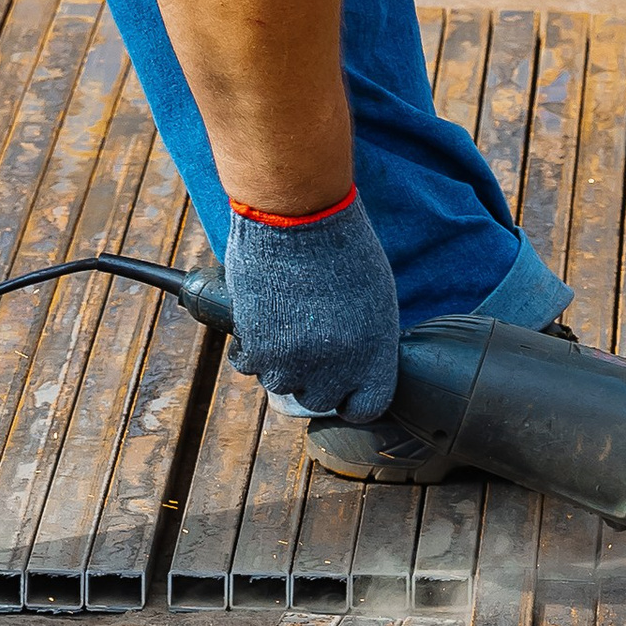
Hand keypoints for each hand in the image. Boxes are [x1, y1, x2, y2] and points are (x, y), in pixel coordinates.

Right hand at [223, 190, 399, 421]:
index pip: (367, 407)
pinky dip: (250, 347)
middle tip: (304, 344)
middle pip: (319, 400)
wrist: (297, 218)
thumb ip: (366, 341)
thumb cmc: (339, 247)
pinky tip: (259, 319)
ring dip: (278, 361)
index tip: (341, 384)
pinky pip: (249, 365)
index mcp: (376, 355)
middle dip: (311, 377)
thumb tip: (352, 366)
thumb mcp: (374, 299)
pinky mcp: (260, 350)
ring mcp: (296, 364)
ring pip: (280, 384)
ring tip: (282, 322)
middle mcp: (338, 369)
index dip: (351, 398)